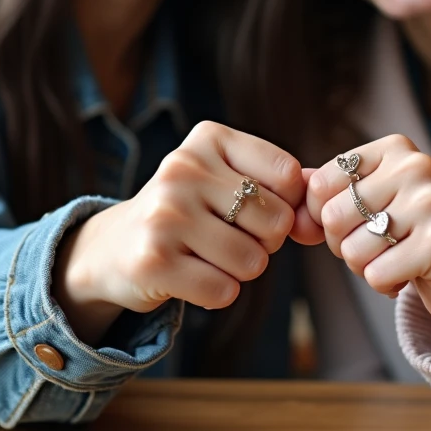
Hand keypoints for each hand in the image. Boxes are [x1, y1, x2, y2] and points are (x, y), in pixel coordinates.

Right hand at [54, 121, 302, 343]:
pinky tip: (190, 276)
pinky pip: (224, 290)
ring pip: (253, 261)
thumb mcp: (228, 183)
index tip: (256, 209)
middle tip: (228, 238)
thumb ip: (283, 192)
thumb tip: (316, 215)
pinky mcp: (153, 260)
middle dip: (265, 242)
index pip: (288, 175)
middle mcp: (183, 167)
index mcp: (208, 137)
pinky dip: (217, 293)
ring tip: (206, 256)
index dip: (286, 204)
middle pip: (276, 221)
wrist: (114, 248)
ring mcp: (165, 213)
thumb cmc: (189, 213)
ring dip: (240, 271)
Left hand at [296, 135, 430, 346]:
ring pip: (352, 250)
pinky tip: (411, 274)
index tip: (356, 224)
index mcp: (395, 148)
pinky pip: (375, 274)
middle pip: (333, 217)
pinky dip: (385, 284)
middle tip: (379, 247)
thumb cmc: (408, 236)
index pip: (321, 184)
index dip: (324, 217)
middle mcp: (416, 166)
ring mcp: (430, 202)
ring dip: (366, 268)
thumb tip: (291, 211)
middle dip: (345, 246)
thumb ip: (324, 201)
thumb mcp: (367, 207)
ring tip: (397, 259)